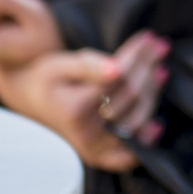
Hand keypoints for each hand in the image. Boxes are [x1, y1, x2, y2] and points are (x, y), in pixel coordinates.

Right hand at [0, 31, 169, 172]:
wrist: (32, 99)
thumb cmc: (47, 78)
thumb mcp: (62, 64)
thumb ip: (89, 66)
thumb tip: (117, 69)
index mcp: (74, 110)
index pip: (119, 79)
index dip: (136, 56)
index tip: (149, 38)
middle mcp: (86, 134)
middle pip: (131, 97)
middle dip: (147, 67)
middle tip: (159, 45)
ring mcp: (94, 149)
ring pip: (137, 117)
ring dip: (153, 91)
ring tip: (160, 67)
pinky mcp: (100, 156)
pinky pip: (129, 153)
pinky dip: (145, 139)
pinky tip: (158, 125)